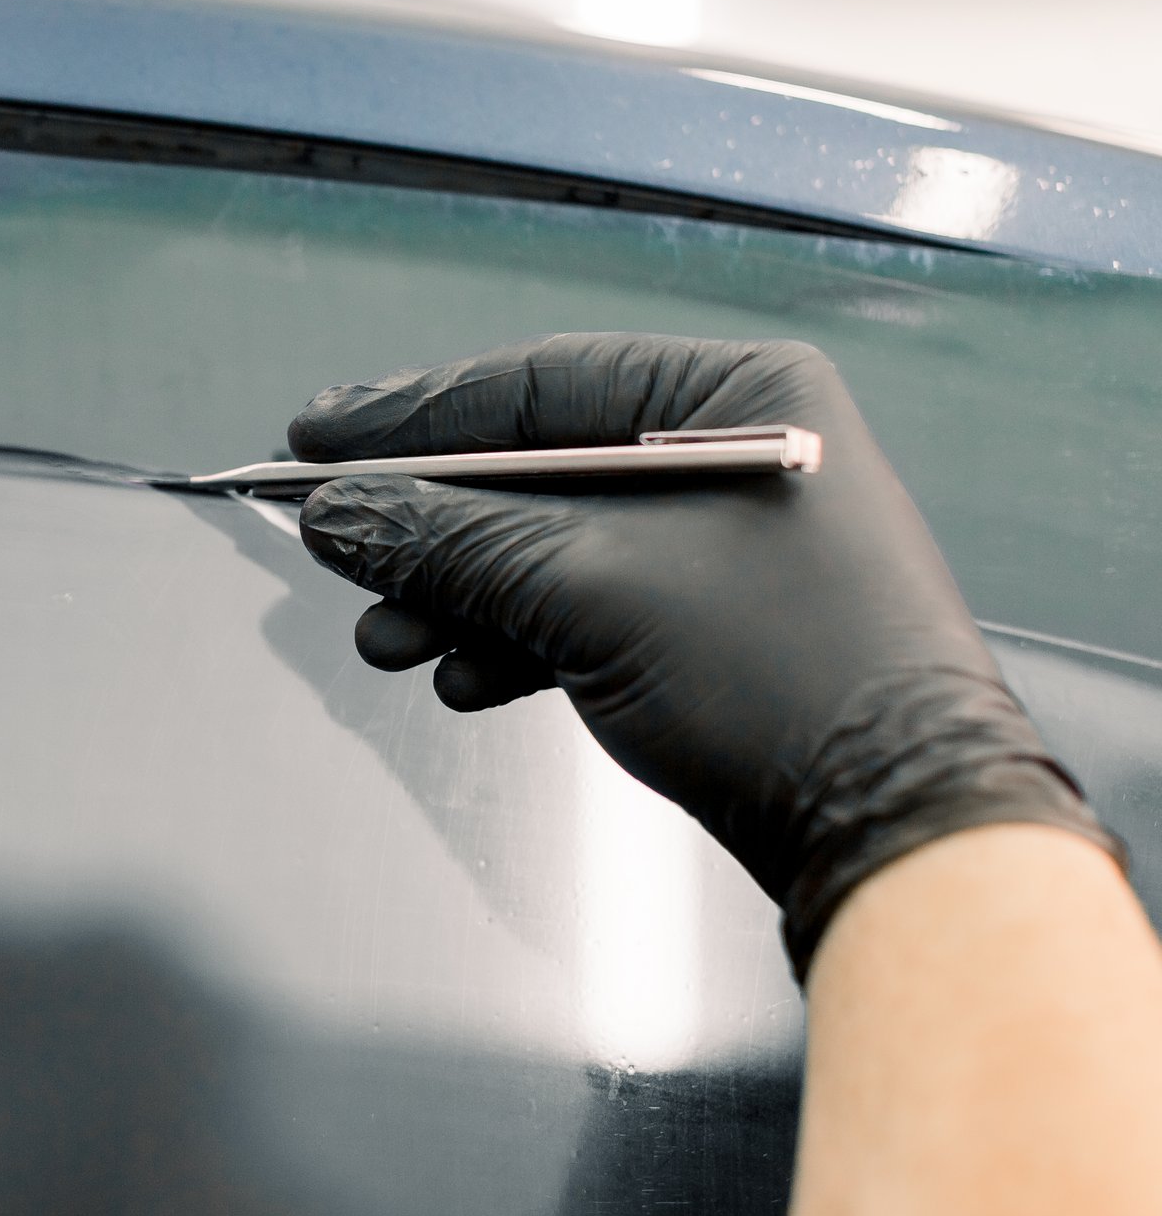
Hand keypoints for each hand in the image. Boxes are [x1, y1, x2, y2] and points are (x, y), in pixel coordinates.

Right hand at [289, 333, 1120, 974]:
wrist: (896, 832)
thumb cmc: (791, 682)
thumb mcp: (590, 593)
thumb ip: (450, 542)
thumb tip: (341, 514)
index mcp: (741, 397)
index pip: (540, 384)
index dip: (413, 412)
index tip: (319, 434)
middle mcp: (737, 455)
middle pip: (536, 470)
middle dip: (430, 528)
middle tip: (338, 546)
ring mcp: (729, 546)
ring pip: (551, 548)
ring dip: (460, 597)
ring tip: (389, 639)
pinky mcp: (714, 627)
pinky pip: (586, 609)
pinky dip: (516, 640)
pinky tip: (465, 676)